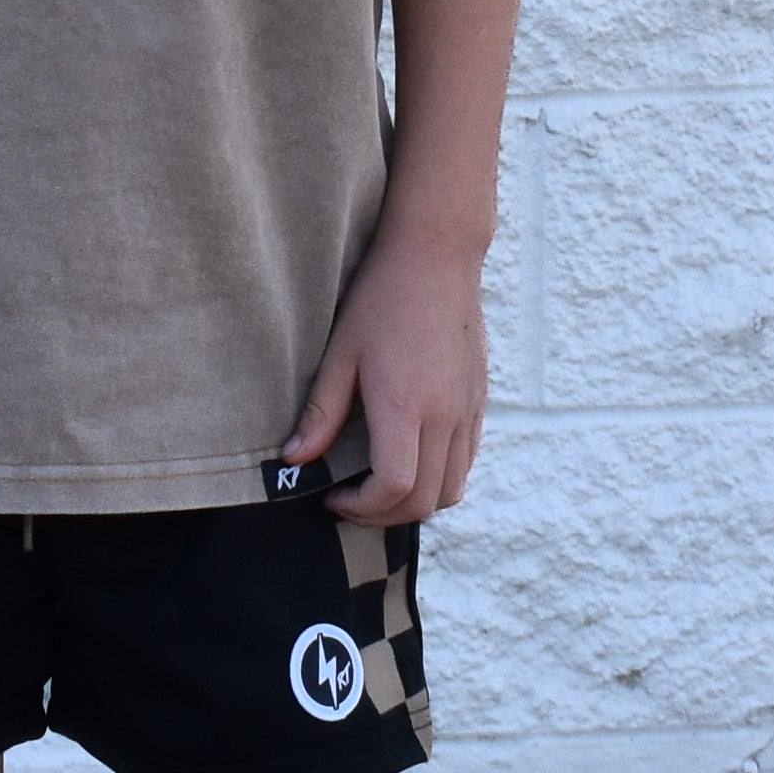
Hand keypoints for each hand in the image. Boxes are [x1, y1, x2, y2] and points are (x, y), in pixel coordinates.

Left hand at [279, 231, 489, 520]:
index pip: (395, 487)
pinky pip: (465, 462)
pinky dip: (437, 477)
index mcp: (406, 405)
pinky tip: (408, 456)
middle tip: (350, 501)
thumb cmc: (381, 298)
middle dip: (383, 515)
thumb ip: (321, 413)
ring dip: (414, 502)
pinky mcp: (478, 402)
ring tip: (378, 485)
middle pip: (425, 500)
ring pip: (452, 488)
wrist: (437, 257)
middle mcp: (445, 415)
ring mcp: (467, 411)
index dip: (362, 508)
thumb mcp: (340, 353)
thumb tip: (295, 460)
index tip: (333, 496)